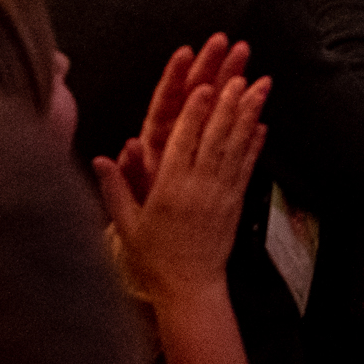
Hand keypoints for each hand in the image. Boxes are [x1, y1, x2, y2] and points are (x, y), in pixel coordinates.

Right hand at [91, 60, 269, 313]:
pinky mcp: (236, 202)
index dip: (195, 113)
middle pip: (215, 138)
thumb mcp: (127, 226)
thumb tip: (101, 158)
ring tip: (258, 86)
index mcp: (170, 190)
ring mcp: (221, 194)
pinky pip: (247, 167)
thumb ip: (114, 189)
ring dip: (247, 114)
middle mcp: (199, 188)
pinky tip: (262, 123)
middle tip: (237, 74)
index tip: (204, 86)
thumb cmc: (154, 258)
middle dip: (227, 103)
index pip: (183, 143)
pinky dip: (255, 144)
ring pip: (236, 147)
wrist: (188, 289)